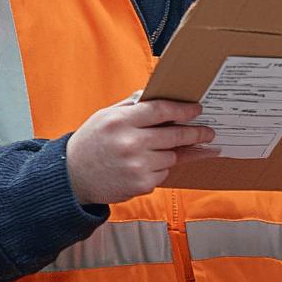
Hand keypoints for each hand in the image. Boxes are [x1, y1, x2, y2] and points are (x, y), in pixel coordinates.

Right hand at [66, 94, 218, 204]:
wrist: (73, 177)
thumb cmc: (91, 143)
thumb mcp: (105, 116)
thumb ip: (131, 106)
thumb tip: (158, 96)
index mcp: (121, 121)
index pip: (161, 110)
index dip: (183, 109)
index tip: (197, 109)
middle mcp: (131, 143)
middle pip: (174, 135)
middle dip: (196, 133)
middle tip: (209, 133)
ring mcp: (137, 166)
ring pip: (172, 156)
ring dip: (172, 153)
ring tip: (162, 151)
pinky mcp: (141, 184)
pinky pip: (163, 173)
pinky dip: (159, 169)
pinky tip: (145, 166)